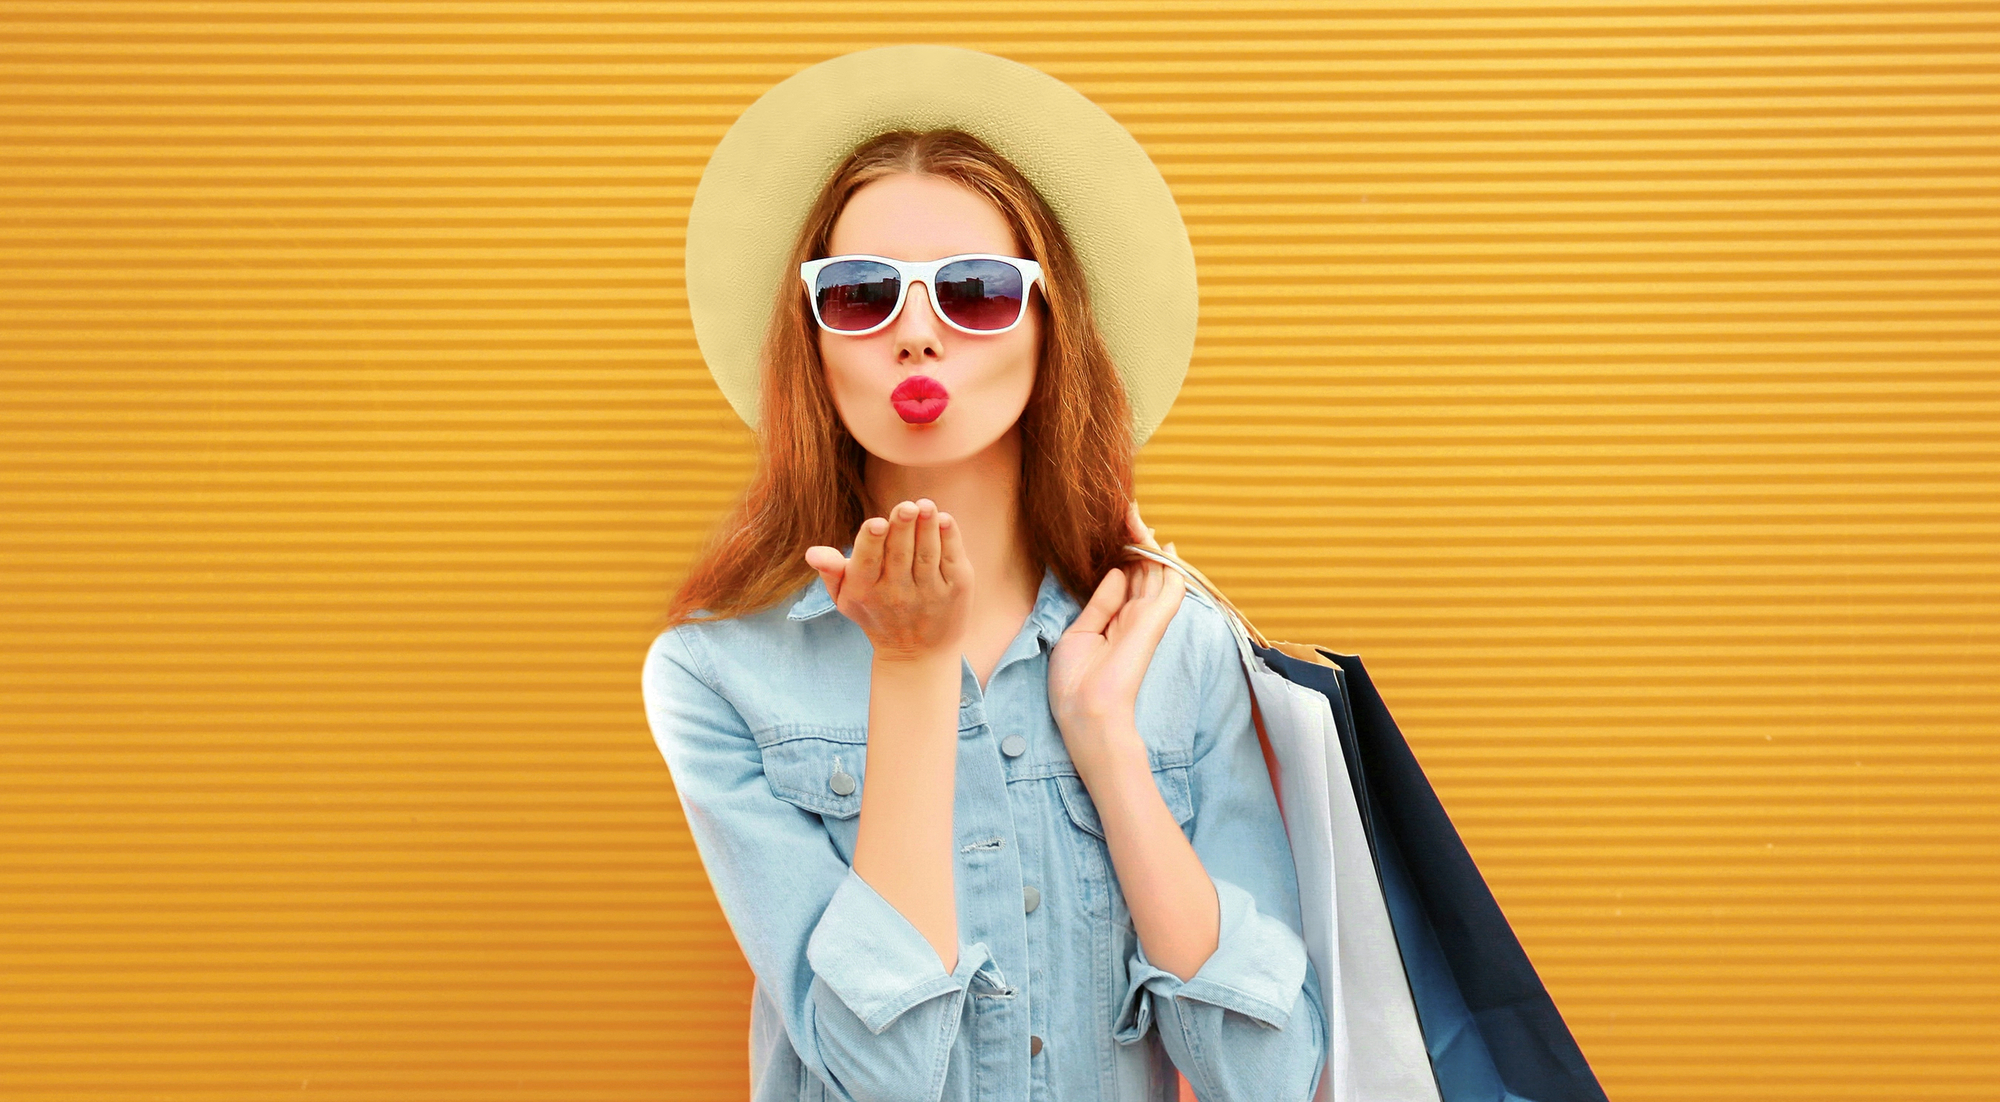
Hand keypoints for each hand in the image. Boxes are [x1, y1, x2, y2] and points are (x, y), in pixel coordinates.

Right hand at [804, 498, 972, 662]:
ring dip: (927, 528)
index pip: (867, 561)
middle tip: (907, 506)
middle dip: (903, 528)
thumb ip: (830, 571)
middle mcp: (897, 593)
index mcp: (866, 590)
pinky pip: (952, 560)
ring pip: (927, 555)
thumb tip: (812, 552)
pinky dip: (949, 539)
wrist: (917, 653)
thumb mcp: (846, 598)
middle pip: (900, 554)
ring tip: (926, 506)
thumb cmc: (875, 612)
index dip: (872, 542)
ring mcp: (929, 593)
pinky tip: (943, 520)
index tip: (877, 523)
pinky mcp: (955, 591)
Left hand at [1047, 502, 1186, 773]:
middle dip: (1134, 541)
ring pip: (1155, 573)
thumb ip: (1100, 603)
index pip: (1126, 579)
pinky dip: (1171, 566)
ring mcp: (1146, 619)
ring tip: (1136, 516)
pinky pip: (1171, 589)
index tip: (1115, 530)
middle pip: (1141, 571)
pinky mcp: (1154, 622)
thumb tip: (1116, 572)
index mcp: (1115, 621)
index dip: (1123, 554)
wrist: (1087, 711)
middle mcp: (1134, 617)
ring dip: (1147, 544)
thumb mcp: (1079, 633)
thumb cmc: (1077, 682)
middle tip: (1126, 511)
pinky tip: (1164, 545)